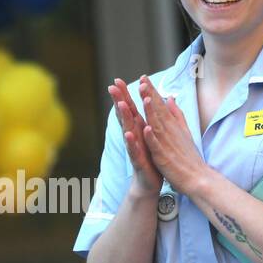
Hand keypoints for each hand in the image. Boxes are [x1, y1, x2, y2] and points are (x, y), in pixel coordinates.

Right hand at [107, 78, 161, 197]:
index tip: (118, 80)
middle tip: (112, 86)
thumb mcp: (150, 135)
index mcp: (138, 129)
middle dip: (119, 101)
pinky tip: (129, 134)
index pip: (130, 109)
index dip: (124, 95)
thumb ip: (147, 119)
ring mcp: (134, 148)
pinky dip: (132, 142)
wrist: (149, 183)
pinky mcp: (138, 161)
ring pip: (128, 130)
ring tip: (121, 105)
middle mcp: (133, 136)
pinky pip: (134, 150)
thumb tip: (147, 102)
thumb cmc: (150, 157)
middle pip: (125, 116)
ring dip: (124, 117)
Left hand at [138, 74, 207, 196]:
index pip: (160, 105)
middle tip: (142, 80)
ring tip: (145, 98)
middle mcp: (169, 132)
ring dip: (151, 111)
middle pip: (158, 111)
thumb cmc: (189, 156)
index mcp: (171, 126)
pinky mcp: (164, 157)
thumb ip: (176, 114)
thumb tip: (170, 98)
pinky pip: (157, 146)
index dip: (152, 91)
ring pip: (157, 124)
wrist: (197, 178)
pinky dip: (152, 137)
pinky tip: (147, 128)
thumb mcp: (183, 131)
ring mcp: (167, 144)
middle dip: (150, 95)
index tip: (144, 77)